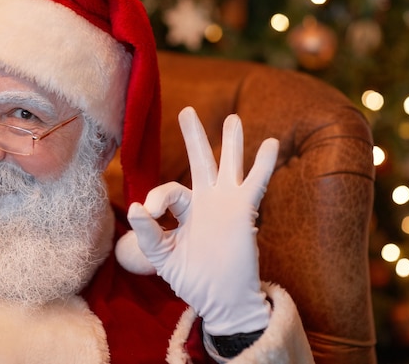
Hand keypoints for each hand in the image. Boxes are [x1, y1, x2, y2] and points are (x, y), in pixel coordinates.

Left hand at [126, 107, 278, 334]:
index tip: (150, 214)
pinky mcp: (244, 210)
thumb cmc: (192, 278)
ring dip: (231, 141)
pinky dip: (264, 163)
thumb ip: (148, 232)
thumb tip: (137, 207)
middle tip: (187, 110)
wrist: (220, 299)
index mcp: (185, 209)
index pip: (169, 190)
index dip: (157, 197)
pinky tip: (272, 143)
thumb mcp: (162, 255)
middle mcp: (206, 201)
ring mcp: (226, 203)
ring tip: (233, 119)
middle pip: (200, 160)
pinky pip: (256, 182)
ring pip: (229, 164)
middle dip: (194, 136)